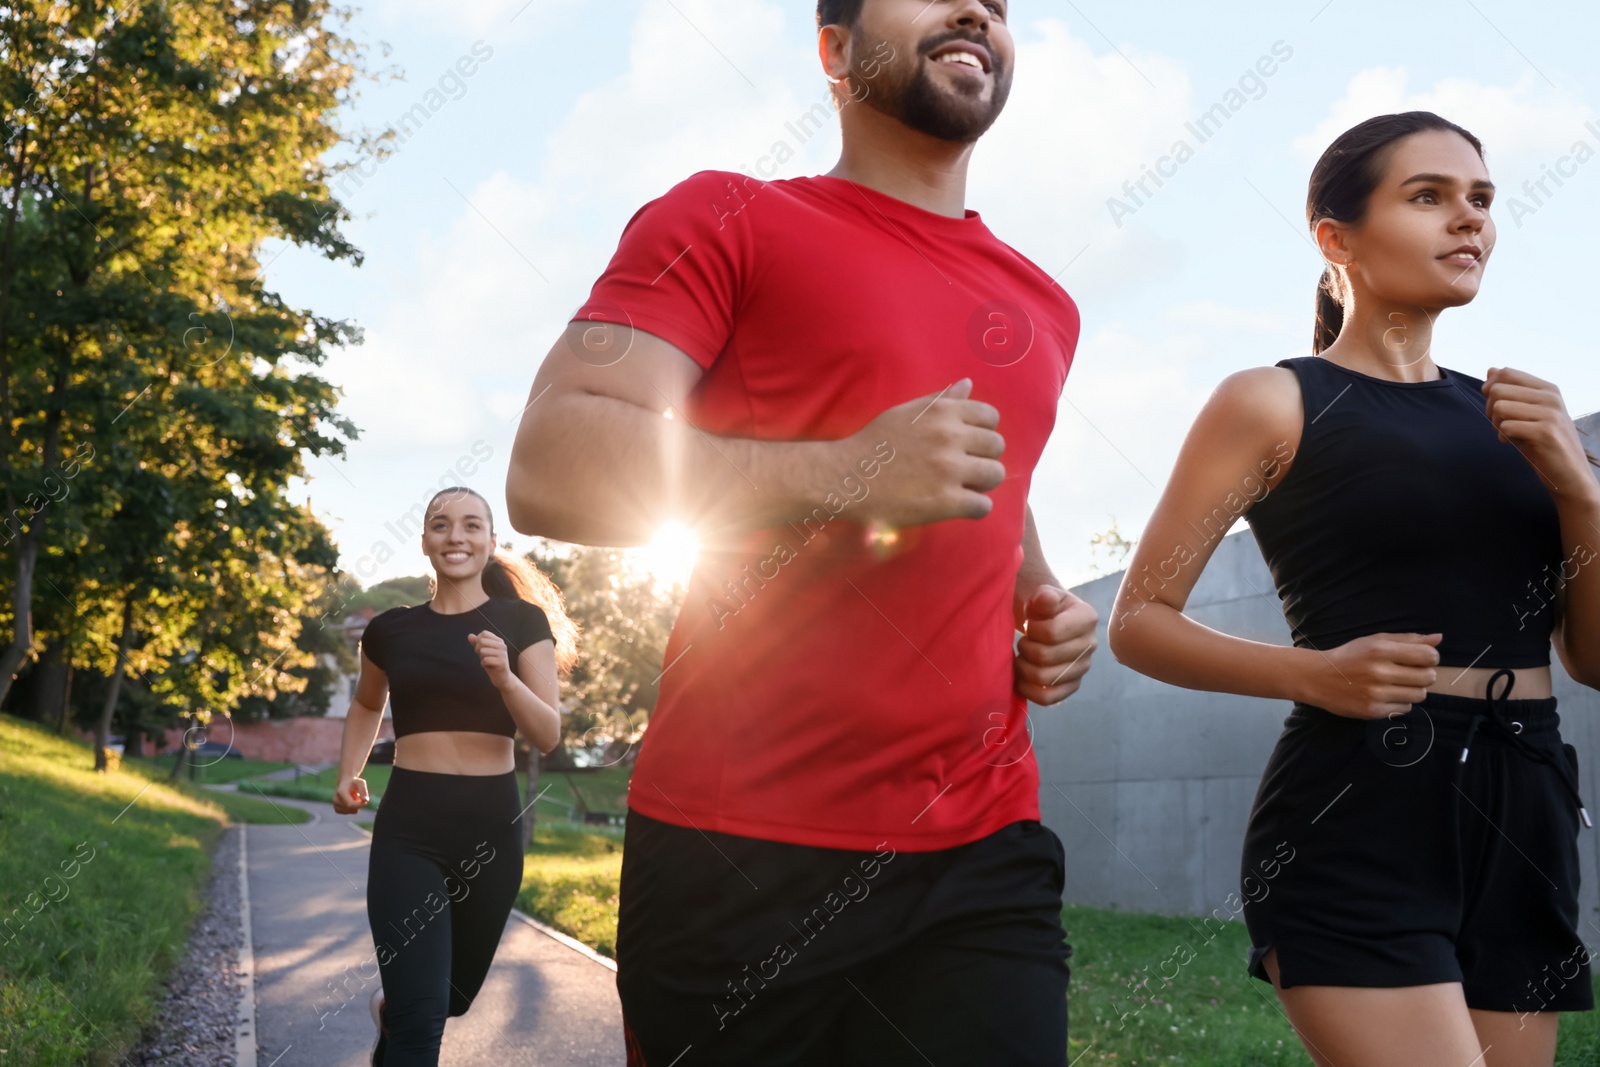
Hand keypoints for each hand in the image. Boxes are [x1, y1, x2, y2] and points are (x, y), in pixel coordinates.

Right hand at [333, 775, 369, 813]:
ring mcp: (335, 805)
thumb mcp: (361, 783)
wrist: (346, 784)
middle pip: (352, 809)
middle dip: (358, 804)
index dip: (359, 804)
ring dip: (356, 805)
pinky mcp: (337, 810)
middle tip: (358, 795)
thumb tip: (366, 800)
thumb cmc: (354, 783)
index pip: (350, 804)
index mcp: (340, 792)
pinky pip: (350, 813)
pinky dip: (353, 808)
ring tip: (353, 797)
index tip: (365, 801)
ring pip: (352, 811)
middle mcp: (335, 800)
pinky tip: (350, 801)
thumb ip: (364, 791)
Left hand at [468, 630, 514, 688]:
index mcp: (499, 641)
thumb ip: (477, 643)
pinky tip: (488, 666)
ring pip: (482, 651)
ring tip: (487, 661)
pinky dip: (484, 664)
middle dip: (478, 649)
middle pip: (481, 641)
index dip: (478, 640)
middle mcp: (502, 645)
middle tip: (482, 656)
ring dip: (481, 658)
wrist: (502, 678)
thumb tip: (469, 635)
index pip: (484, 633)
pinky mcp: (501, 662)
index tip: (481, 648)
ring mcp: (502, 653)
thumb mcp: (484, 652)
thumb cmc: (492, 663)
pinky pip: (485, 660)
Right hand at [846, 378, 1005, 526]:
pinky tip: (957, 505)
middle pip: (996, 447)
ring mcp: (949, 470)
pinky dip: (974, 508)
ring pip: (994, 475)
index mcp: (942, 412)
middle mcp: (949, 437)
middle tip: (964, 468)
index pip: (990, 417)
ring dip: (982, 483)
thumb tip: (967, 384)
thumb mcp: (906, 413)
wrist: (847, 477)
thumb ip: (940, 400)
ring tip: (963, 487)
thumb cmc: (875, 443)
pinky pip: (983, 506)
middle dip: (984, 457)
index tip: (968, 445)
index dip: (982, 432)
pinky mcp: (945, 501)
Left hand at [1013, 585, 1097, 703]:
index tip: (1029, 625)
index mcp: (1087, 618)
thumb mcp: (1043, 596)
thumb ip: (1044, 597)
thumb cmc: (1044, 608)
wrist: (1049, 622)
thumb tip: (1046, 598)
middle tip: (1022, 642)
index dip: (1032, 630)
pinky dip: (1028, 690)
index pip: (1052, 633)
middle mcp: (1090, 645)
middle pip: (1045, 657)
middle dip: (1025, 648)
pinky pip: (1048, 698)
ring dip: (1023, 668)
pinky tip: (1021, 677)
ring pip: (1044, 679)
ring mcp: (1083, 668)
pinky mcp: (1072, 686)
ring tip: (1022, 656)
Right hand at [1298, 632, 1440, 718]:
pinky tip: (1385, 696)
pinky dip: (1400, 703)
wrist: (1318, 677)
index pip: (1428, 656)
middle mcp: (1380, 671)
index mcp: (1381, 650)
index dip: (1430, 658)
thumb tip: (1439, 638)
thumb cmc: (1350, 656)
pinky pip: (1405, 709)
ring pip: (1420, 695)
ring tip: (1397, 685)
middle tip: (1407, 674)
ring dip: (1413, 690)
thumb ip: (1408, 640)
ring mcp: (1376, 693)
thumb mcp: (1375, 641)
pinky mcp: (1373, 711)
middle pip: (1428, 677)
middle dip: (1423, 675)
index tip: (1420, 659)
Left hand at [1483, 367, 1599, 503]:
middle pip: (1497, 389)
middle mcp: (1551, 397)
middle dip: (1490, 409)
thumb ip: (1511, 393)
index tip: (1496, 407)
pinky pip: (1505, 427)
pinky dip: (1503, 438)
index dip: (1490, 389)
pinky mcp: (1545, 432)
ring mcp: (1550, 413)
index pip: (1507, 373)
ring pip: (1499, 407)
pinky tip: (1514, 444)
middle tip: (1500, 424)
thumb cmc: (1544, 444)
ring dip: (1496, 425)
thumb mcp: (1527, 414)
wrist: (1569, 475)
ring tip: (1509, 435)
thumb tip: (1490, 369)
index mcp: (1548, 388)